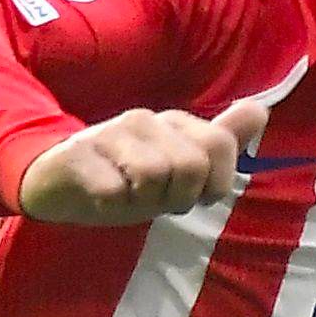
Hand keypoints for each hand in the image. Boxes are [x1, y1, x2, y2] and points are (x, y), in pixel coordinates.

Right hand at [16, 98, 267, 224]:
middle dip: (177, 197)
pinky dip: (111, 207)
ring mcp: (109, 134)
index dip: (212, 184)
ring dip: (142, 202)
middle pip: (191, 165)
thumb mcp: (177, 167)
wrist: (53, 182)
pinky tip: (99, 199)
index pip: (220, 146)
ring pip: (154, 176)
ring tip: (125, 196)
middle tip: (152, 198)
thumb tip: (261, 109)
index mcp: (173, 122)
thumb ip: (221, 140)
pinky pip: (113, 192)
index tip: (188, 194)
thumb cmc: (123, 178)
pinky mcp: (77, 155)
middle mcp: (145, 120)